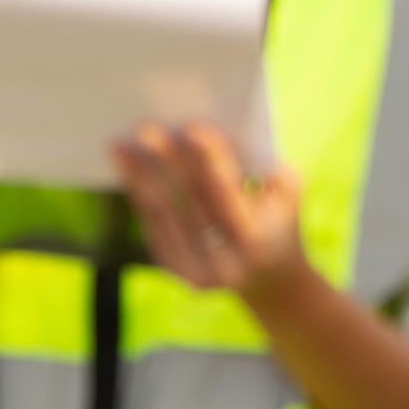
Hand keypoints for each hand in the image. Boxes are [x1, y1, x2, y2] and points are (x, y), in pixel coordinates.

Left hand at [112, 122, 311, 305]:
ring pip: (163, 216)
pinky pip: (154, 226)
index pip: (227, 195)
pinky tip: (127, 169)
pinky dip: (139, 195)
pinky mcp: (177, 272)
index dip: (209, 161)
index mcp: (256, 241)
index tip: (192, 127)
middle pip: (189, 203)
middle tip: (146, 129)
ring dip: (140, 177)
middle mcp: (226, 264)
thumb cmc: (280, 219)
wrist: (271, 280)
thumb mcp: (288, 193)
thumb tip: (219, 131)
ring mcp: (198, 273)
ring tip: (121, 146)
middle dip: (167, 163)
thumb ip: (266, 164)